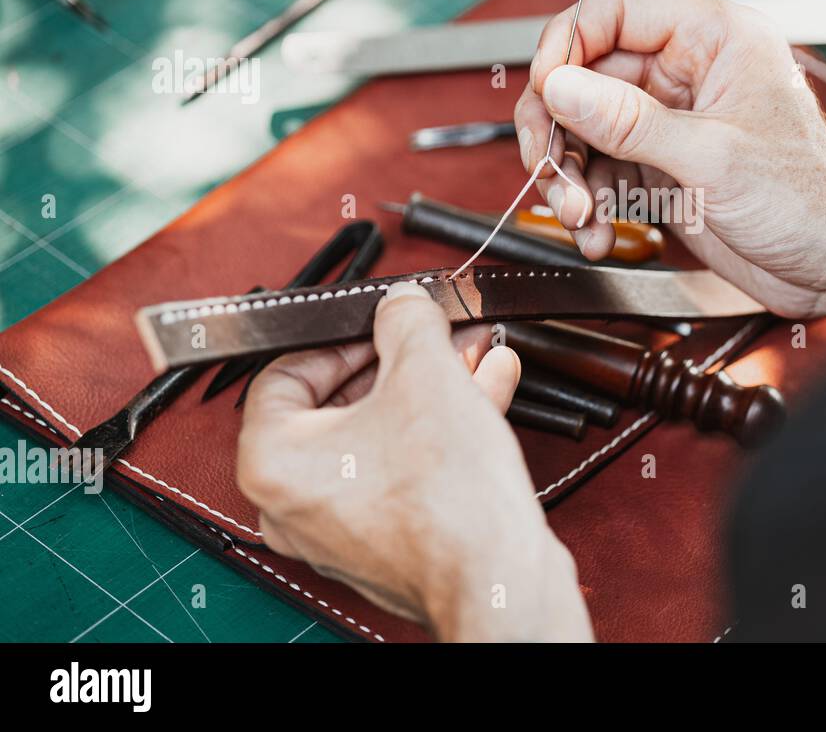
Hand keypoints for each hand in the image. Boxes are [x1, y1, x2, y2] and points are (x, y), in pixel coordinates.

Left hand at [237, 281, 592, 641]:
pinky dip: (438, 430)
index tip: (382, 321)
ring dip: (429, 389)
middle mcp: (293, 502)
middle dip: (400, 360)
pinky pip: (404, 468)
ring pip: (380, 435)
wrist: (497, 579)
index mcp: (272, 460)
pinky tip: (486, 390)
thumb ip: (406, 321)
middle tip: (433, 332)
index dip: (343, 336)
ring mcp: (340, 528)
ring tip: (473, 355)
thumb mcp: (426, 372)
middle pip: (340, 403)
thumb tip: (400, 303)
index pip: (286, 373)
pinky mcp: (387, 542)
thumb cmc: (446, 499)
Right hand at [515, 0, 825, 323]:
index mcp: (714, 40)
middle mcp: (689, 74)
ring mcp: (674, 123)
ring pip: (588, 130)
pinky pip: (604, 174)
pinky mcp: (665, 169)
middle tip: (548, 167)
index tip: (544, 90)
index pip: (616, 13)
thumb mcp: (711, 157)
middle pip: (589, 76)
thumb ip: (628, 122)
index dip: (568, 46)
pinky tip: (597, 234)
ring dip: (570, 176)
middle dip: (560, 128)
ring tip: (580, 215)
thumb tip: (561, 86)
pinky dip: (591, 205)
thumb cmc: (809, 200)